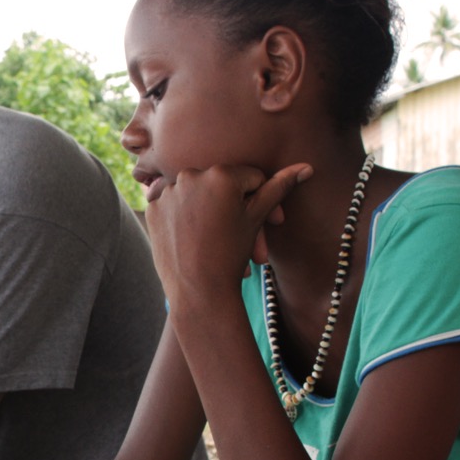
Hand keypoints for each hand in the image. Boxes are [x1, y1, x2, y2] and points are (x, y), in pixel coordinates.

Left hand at [146, 163, 309, 298]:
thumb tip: (307, 167)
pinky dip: (184, 216)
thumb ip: (278, 188)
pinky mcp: (152, 207)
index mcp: (221, 174)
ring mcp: (168, 191)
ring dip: (209, 209)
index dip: (261, 200)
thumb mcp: (257, 219)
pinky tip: (194, 235)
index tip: (268, 223)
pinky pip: (174, 204)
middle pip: (221, 184)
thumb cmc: (232, 254)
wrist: (198, 291)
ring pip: (197, 193)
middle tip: (243, 234)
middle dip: (235, 206)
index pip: (250, 177)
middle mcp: (190, 175)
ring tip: (218, 237)